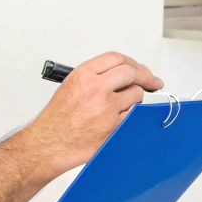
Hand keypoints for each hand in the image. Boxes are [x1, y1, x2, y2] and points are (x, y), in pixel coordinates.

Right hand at [23, 52, 163, 173]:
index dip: (130, 62)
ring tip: (124, 103)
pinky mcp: (114, 126)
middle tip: (151, 81)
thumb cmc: (57, 119)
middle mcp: (96, 89)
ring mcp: (107, 108)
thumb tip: (121, 73)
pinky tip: (122, 115)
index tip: (135, 68)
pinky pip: (133, 114)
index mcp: (83, 75)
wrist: (50, 143)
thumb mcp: (71, 86)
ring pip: (136, 94)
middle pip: (131, 73)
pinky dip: (131, 113)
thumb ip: (95, 77)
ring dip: (136, 97)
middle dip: (144, 76)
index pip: (115, 58)